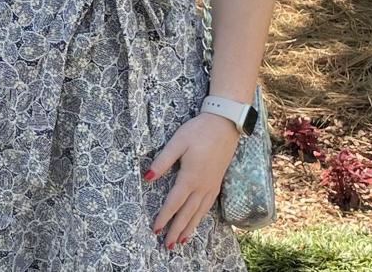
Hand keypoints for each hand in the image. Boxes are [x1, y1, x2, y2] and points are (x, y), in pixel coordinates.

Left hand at [145, 112, 239, 247]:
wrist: (224, 125)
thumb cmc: (198, 131)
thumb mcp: (177, 142)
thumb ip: (162, 161)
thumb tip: (147, 177)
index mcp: (190, 177)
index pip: (174, 202)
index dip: (164, 217)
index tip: (155, 228)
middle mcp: (202, 186)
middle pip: (187, 213)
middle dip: (176, 229)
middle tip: (167, 245)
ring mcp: (211, 186)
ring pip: (199, 213)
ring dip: (189, 227)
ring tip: (182, 241)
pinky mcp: (217, 183)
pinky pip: (207, 206)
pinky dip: (200, 217)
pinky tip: (197, 221)